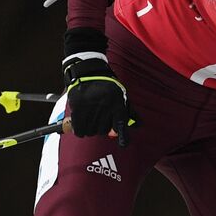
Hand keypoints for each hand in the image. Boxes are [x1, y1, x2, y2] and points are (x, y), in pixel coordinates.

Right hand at [62, 28, 135, 146]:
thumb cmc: (107, 85)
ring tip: (90, 120)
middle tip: (100, 120)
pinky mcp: (78, 109)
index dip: (123, 137)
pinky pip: (80, 129)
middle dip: (102, 128)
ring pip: (92, 132)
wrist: (88, 71)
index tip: (124, 144)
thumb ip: (128, 111)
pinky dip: (80, 130)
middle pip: (104, 131)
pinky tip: (81, 125)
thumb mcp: (121, 94)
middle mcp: (105, 107)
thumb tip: (137, 125)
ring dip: (91, 129)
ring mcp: (91, 108)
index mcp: (117, 103)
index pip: (121, 125)